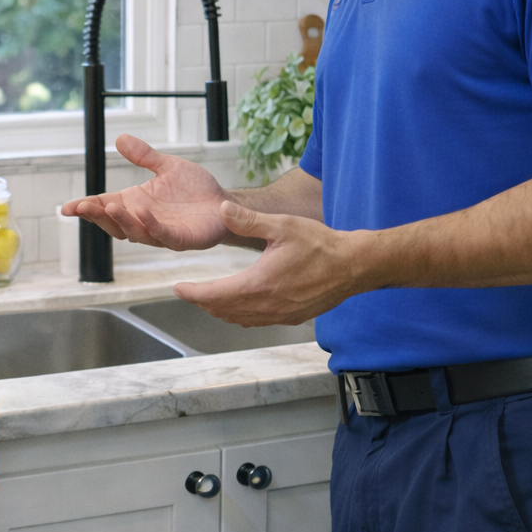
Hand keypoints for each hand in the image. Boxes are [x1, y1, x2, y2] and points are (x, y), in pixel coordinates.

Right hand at [60, 135, 237, 250]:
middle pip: (113, 223)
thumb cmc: (195, 189)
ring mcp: (161, 232)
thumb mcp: (167, 166)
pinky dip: (151, 225)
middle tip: (83, 207)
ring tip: (110, 207)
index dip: (86, 208)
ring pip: (135, 232)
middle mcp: (143, 220)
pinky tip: (143, 213)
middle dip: (97, 216)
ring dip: (121, 220)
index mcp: (136, 204)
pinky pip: (162, 235)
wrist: (224, 202)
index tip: (66, 207)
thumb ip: (144, 156)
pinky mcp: (181, 239)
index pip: (105, 207)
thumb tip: (120, 138)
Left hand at [173, 201, 361, 325]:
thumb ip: (248, 220)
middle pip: (223, 310)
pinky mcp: (291, 318)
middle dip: (202, 302)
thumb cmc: (321, 244)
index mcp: (259, 283)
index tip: (178, 288)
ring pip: (239, 319)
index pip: (214, 295)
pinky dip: (240, 315)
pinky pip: (257, 322)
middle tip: (188, 292)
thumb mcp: (283, 225)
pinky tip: (239, 306)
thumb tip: (221, 209)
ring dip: (220, 310)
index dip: (192, 293)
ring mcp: (280, 315)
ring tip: (208, 299)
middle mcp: (267, 305)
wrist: (354, 266)